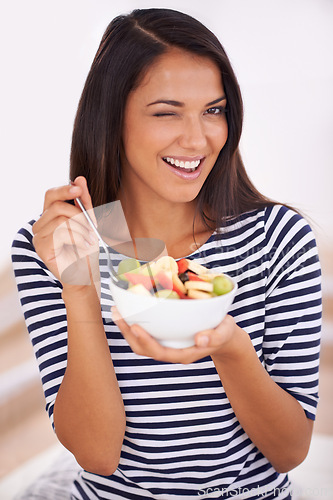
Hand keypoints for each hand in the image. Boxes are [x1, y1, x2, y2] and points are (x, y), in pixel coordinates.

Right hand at [32, 176, 99, 289]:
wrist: (85, 275)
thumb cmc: (86, 250)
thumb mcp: (89, 222)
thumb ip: (84, 202)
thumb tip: (79, 178)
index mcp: (49, 216)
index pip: (50, 194)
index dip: (64, 189)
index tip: (79, 188)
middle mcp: (40, 225)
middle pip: (57, 206)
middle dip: (79, 214)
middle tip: (91, 228)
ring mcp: (38, 236)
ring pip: (61, 219)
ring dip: (81, 230)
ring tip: (88, 240)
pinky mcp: (41, 247)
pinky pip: (61, 233)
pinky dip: (78, 239)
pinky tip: (83, 247)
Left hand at [112, 307, 237, 363]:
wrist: (223, 334)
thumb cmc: (223, 333)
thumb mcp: (224, 333)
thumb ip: (215, 337)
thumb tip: (200, 339)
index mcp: (184, 354)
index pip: (159, 352)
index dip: (145, 341)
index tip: (134, 327)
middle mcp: (171, 351)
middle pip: (144, 348)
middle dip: (128, 333)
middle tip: (118, 314)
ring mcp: (166, 344)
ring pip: (141, 341)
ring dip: (126, 327)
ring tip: (117, 310)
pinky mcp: (164, 336)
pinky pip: (146, 332)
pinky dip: (135, 321)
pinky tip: (129, 308)